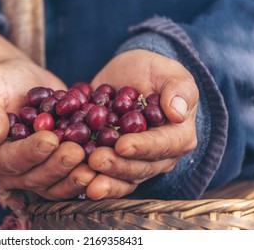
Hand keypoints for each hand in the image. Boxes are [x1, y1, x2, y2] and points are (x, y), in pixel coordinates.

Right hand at [0, 23, 95, 199]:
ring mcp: (35, 171)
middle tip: (77, 152)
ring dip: (74, 177)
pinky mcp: (55, 166)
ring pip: (54, 184)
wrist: (17, 82)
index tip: (50, 139)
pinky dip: (85, 173)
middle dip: (57, 166)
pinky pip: (69, 176)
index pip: (10, 160)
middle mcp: (12, 171)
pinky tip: (102, 163)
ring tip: (93, 165)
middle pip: (35, 177)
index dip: (30, 152)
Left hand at [86, 49, 198, 198]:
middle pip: (141, 168)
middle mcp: (160, 156)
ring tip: (85, 178)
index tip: (122, 145)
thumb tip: (177, 112)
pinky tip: (75, 179)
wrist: (127, 76)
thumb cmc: (152, 72)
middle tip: (95, 160)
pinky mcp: (116, 163)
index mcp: (178, 136)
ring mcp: (136, 162)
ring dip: (104, 180)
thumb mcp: (167, 72)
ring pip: (123, 178)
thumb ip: (177, 89)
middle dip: (118, 166)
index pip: (163, 145)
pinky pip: (105, 176)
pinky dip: (91, 179)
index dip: (142, 147)